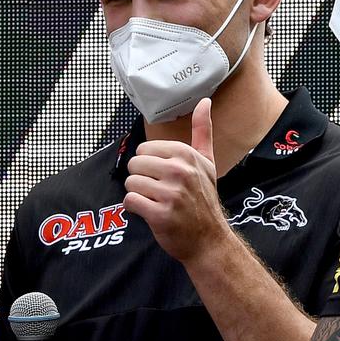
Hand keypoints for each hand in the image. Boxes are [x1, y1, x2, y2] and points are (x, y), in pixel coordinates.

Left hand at [123, 98, 230, 264]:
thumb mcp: (207, 162)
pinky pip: (130, 201)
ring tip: (156, 202)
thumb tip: (205, 100)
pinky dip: (135, 209)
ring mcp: (170, 193)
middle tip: (159, 192)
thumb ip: (203, 131)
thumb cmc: (204, 199)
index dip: (150, 165)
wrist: (209, 240)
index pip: (144, 150)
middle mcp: (180, 171)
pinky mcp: (160, 214)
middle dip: (142, 179)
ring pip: (130, 183)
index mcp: (186, 155)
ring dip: (139, 195)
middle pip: (134, 165)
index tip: (165, 177)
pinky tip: (150, 212)